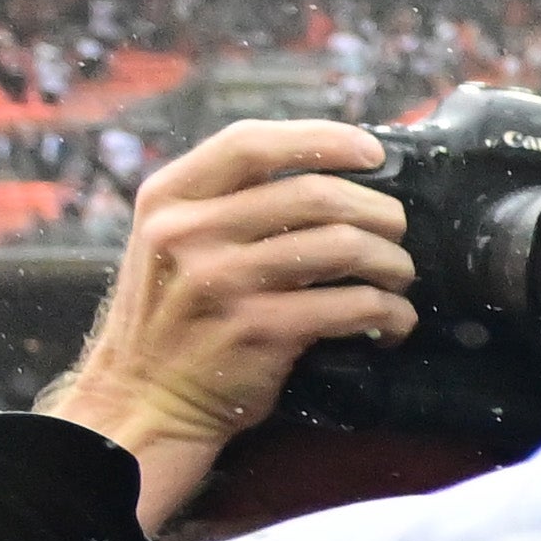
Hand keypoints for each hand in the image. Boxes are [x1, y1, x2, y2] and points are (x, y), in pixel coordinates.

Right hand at [54, 117, 409, 532]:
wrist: (143, 402)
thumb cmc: (173, 318)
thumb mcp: (170, 242)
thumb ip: (225, 203)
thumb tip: (326, 173)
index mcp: (168, 198)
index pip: (251, 143)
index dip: (322, 139)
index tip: (372, 152)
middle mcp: (189, 234)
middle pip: (314, 194)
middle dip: (377, 210)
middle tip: (398, 229)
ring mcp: (224, 283)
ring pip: (343, 246)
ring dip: (392, 261)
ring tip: (398, 277)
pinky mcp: (259, 332)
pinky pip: (352, 306)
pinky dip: (390, 312)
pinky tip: (393, 322)